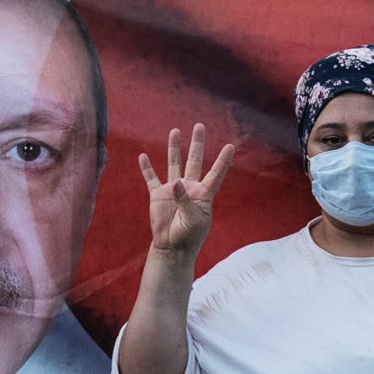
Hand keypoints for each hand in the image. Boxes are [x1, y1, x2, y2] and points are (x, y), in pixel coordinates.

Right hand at [138, 124, 233, 260]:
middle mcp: (189, 187)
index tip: (230, 146)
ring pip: (174, 163)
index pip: (215, 174)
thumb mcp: (193, 221)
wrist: (171, 247)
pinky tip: (143, 156)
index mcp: (203, 194)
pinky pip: (151, 178)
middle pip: (194, 161)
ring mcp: (173, 190)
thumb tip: (175, 182)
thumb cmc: (189, 236)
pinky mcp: (158, 195)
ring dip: (174, 148)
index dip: (222, 161)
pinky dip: (147, 168)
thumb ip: (185, 201)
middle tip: (199, 126)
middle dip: (197, 143)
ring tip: (174, 131)